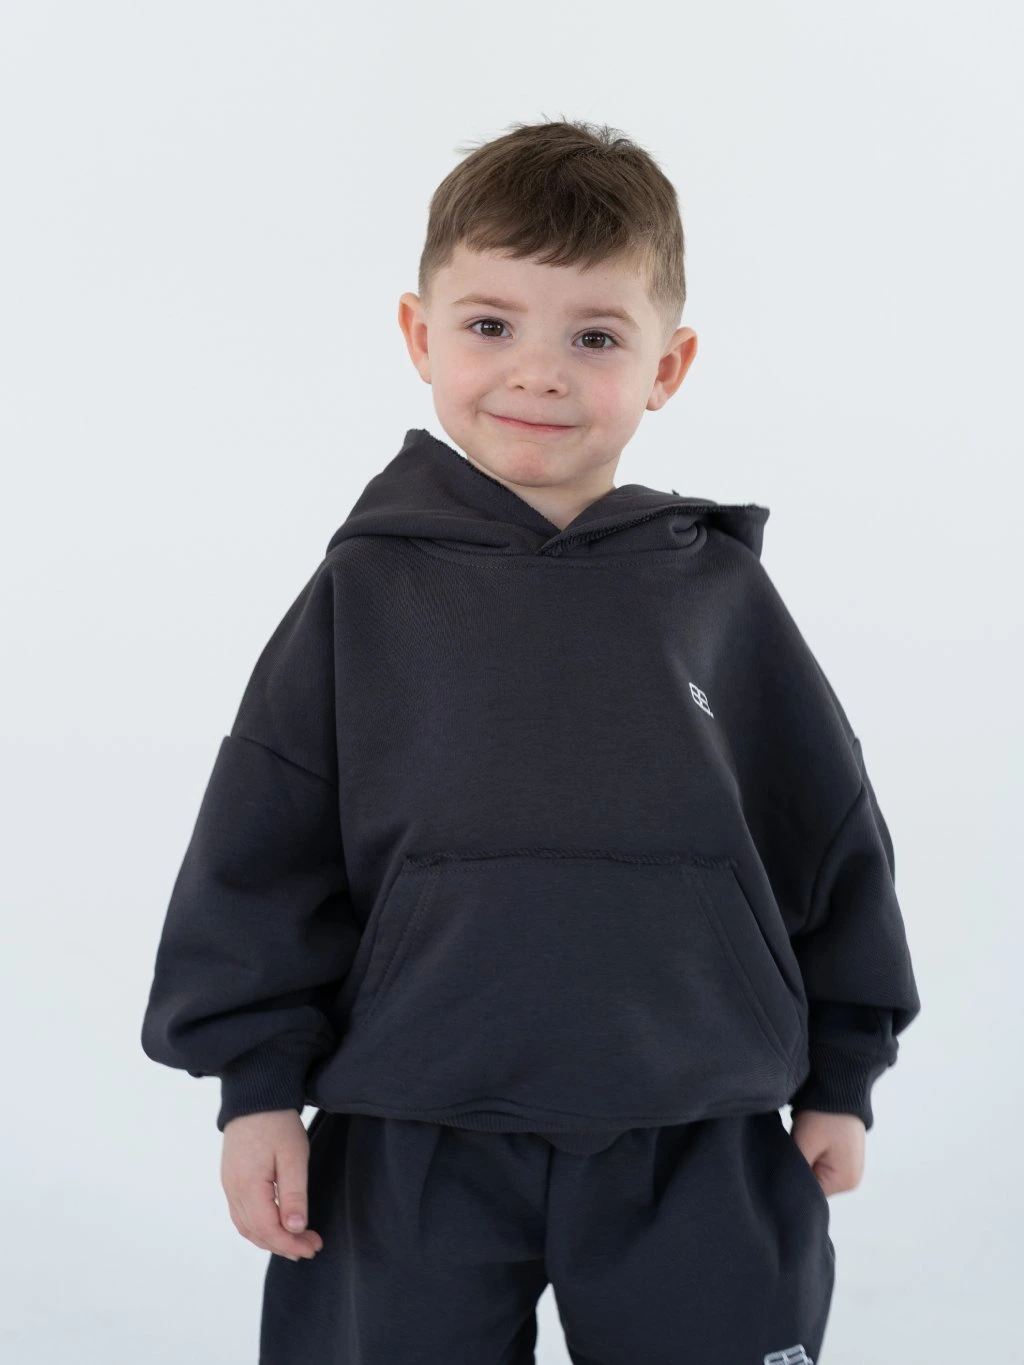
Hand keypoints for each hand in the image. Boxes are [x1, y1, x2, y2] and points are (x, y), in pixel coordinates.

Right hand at [221, 1109, 323, 1260]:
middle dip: (284, 1245)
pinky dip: (259, 1227)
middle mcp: (232, 1190)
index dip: (291, 1244)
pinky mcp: (231, 1178)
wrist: (255, 1094)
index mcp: (247, 1186)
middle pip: (255, 1232)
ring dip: (271, 1238)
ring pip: (246, 1226)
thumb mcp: (294, 1156)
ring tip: (297, 1241)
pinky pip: (242, 1214)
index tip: (314, 1247)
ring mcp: (229, 1185)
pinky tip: (277, 1225)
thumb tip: (295, 1229)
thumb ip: (294, 1195)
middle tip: (311, 1246)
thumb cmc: (277, 1122)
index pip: (268, 1230)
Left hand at [789, 1109, 865, 1194]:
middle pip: (814, 1185)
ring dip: (805, 1161)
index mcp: (845, 1181)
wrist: (838, 1086)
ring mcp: (847, 1167)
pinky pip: (820, 1162)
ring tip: (799, 1143)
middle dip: (799, 1171)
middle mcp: (850, 1179)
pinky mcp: (842, 1155)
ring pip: (815, 1173)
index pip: (811, 1195)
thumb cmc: (823, 1114)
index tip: (781, 1167)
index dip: (794, 1182)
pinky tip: (806, 1141)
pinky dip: (810, 1153)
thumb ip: (795, 1169)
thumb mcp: (804, 1143)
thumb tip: (782, 1187)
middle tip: (789, 1152)